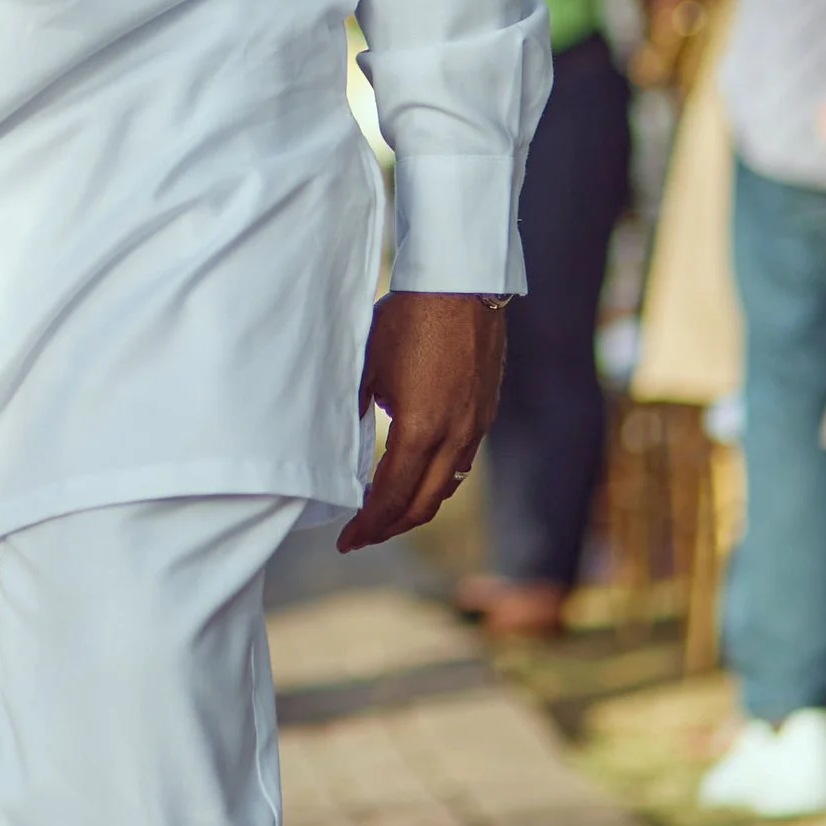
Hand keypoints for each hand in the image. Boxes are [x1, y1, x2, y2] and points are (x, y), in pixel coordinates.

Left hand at [337, 289, 507, 552]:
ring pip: (445, 487)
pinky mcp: (485, 413)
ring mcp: (476, 426)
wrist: (461, 285)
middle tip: (361, 536)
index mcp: (421, 429)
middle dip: (390, 527)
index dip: (368, 525)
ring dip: (415, 507)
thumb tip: (339, 448)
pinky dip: (436, 481)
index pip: (392, 497)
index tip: (346, 540)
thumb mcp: (367, 367)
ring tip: (386, 514)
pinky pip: (461, 462)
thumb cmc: (407, 319)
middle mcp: (456, 436)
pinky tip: (416, 476)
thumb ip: (356, 413)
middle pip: (423, 505)